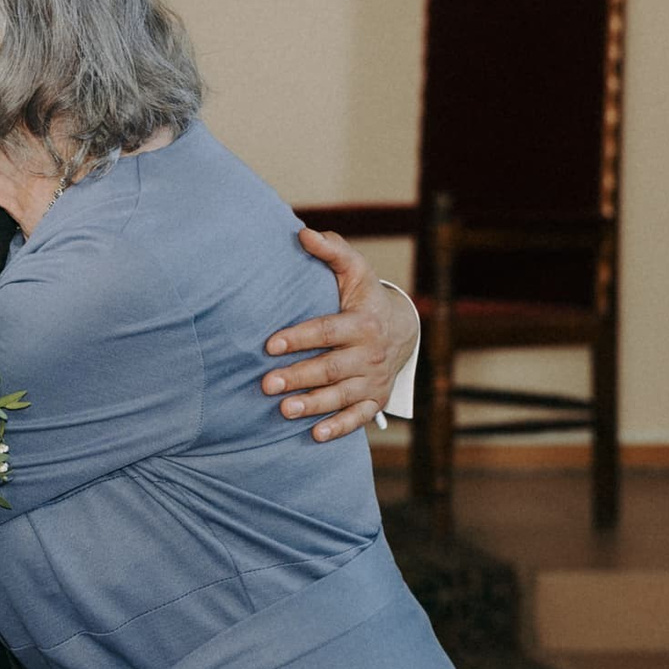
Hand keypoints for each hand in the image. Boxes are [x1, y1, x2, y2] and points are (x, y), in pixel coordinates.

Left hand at [261, 228, 420, 441]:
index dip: (300, 337)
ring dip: (313, 405)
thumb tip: (302, 233)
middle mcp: (370, 354)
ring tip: (283, 411)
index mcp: (363, 323)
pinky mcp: (374, 399)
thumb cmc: (365, 297)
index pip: (328, 331)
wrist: (402, 329)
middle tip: (266, 383)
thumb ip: (331, 250)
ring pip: (341, 396)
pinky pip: (358, 417)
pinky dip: (339, 427)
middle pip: (331, 368)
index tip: (270, 344)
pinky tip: (315, 435)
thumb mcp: (355, 270)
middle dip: (299, 376)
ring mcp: (373, 379)